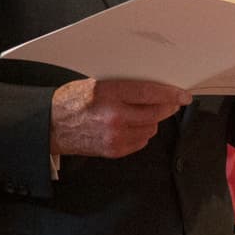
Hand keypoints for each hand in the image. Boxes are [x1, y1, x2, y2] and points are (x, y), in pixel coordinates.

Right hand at [50, 78, 190, 157]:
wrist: (50, 126)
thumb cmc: (72, 101)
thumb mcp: (96, 84)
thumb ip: (124, 88)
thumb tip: (155, 89)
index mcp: (109, 93)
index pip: (149, 93)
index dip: (171, 94)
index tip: (184, 95)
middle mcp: (114, 116)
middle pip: (155, 113)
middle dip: (167, 108)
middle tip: (171, 104)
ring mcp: (114, 136)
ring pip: (151, 128)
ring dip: (151, 121)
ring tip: (139, 114)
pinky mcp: (114, 150)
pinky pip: (141, 142)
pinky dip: (141, 134)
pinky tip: (131, 127)